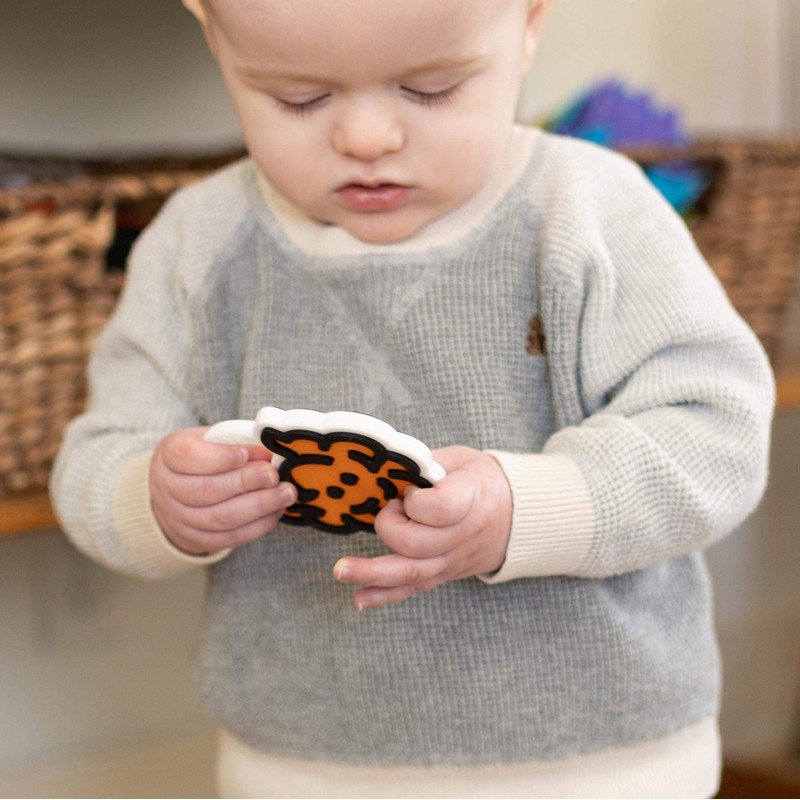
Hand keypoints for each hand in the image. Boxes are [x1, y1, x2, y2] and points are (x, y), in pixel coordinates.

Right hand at [149, 427, 296, 554]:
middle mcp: (167, 488)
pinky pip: (229, 537)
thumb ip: (236, 442)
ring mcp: (179, 518)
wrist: (175, 491)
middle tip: (274, 475)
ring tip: (285, 494)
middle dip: (247, 482)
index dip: (219, 458)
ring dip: (259, 506)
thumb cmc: (201, 457)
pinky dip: (257, 526)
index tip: (244, 455)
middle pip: (207, 490)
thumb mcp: (211, 440)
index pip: (188, 457)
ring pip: (221, 518)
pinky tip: (275, 511)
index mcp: (169, 456)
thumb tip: (269, 453)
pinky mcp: (196, 539)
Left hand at [333, 446, 511, 608]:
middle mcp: (463, 535)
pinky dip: (385, 596)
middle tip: (391, 508)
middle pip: (416, 543)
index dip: (415, 500)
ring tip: (340, 570)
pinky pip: (413, 589)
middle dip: (389, 526)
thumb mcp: (462, 459)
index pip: (439, 509)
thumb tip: (388, 466)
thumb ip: (427, 464)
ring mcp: (452, 560)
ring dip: (372, 573)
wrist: (518, 518)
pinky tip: (359, 599)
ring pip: (411, 572)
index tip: (410, 489)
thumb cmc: (483, 481)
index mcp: (471, 499)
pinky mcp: (443, 574)